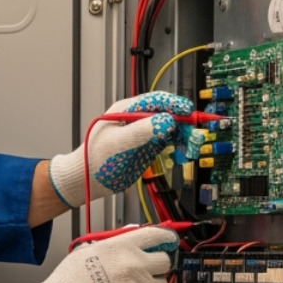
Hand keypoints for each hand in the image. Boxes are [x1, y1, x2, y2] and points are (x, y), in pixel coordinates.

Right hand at [11, 226, 176, 282]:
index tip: (168, 241)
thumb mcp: (87, 252)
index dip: (166, 238)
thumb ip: (113, 243)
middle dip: (156, 266)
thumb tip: (131, 236)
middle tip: (145, 272)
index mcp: (120, 247)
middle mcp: (133, 264)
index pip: (156, 235)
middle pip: (164, 261)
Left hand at [48, 93, 194, 206]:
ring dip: (185, 137)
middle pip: (169, 115)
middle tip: (195, 137)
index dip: (175, 105)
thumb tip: (166, 120)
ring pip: (172, 129)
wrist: (87, 180)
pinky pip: (169, 143)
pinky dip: (179, 148)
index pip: (157, 101)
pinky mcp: (148, 147)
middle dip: (184, 125)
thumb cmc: (95, 159)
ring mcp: (144, 133)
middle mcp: (138, 119)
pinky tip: (183, 156)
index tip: (189, 113)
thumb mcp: (119, 143)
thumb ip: (142, 131)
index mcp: (128, 110)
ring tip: (191, 150)